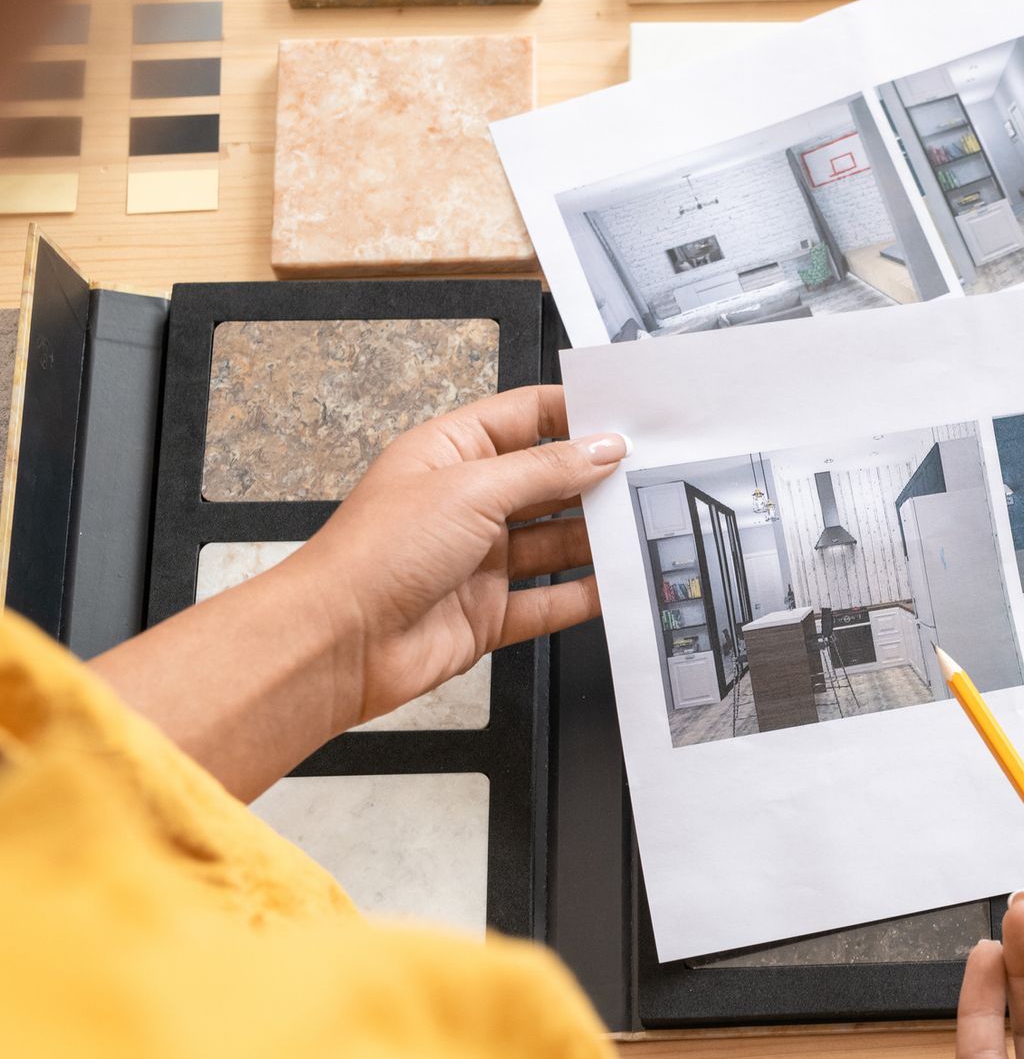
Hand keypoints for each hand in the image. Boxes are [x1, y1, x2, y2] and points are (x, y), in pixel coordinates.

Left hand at [295, 383, 624, 727]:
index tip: (624, 419)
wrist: (340, 642)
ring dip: (595, 536)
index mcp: (449, 454)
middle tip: (648, 475)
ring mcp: (478, 560)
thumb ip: (545, 470)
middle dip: (595, 479)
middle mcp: (465, 504)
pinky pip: (550, 599)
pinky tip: (615, 583)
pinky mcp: (489, 612)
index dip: (574, 415)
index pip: (524, 418)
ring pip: (554, 541)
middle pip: (547, 482)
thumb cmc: (374, 555)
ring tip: (641, 526)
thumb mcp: (470, 490)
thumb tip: (600, 450)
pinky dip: (583, 593)